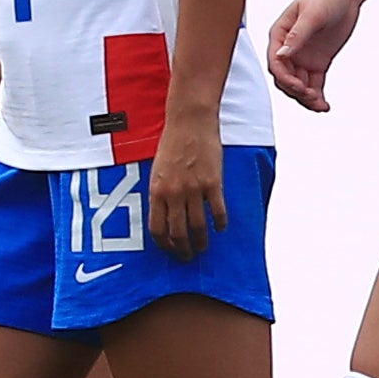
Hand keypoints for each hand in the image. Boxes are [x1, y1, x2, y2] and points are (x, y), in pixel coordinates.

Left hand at [148, 107, 226, 258]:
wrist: (190, 121)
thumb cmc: (172, 142)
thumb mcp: (157, 169)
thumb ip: (160, 192)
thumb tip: (165, 216)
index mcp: (157, 190)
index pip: (157, 229)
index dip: (164, 245)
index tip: (170, 250)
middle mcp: (174, 193)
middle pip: (178, 233)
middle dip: (183, 250)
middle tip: (188, 256)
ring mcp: (194, 189)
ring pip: (198, 227)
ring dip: (201, 242)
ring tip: (203, 247)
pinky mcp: (213, 183)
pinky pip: (217, 212)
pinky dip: (220, 224)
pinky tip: (220, 228)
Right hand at [268, 0, 361, 112]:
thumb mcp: (312, 15)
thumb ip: (297, 36)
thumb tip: (281, 56)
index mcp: (279, 35)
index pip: (275, 63)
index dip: (284, 78)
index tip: (299, 86)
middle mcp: (289, 49)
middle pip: (285, 78)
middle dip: (295, 90)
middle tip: (312, 96)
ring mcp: (303, 57)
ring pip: (299, 85)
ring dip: (306, 97)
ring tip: (320, 105)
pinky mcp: (318, 63)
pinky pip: (314, 84)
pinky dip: (318, 96)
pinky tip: (325, 106)